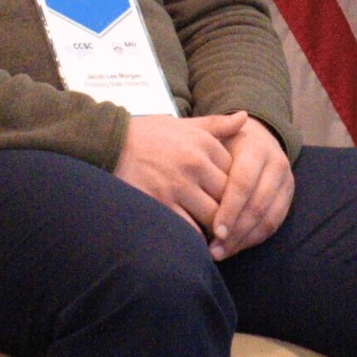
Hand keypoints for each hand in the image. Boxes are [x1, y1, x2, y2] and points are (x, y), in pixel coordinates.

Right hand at [112, 113, 231, 235]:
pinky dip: (196, 237)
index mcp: (203, 143)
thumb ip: (217, 125)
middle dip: (230, 212)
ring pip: (213, 216)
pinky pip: (190, 229)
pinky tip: (196, 238)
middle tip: (230, 223)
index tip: (232, 199)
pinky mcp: (160, 204)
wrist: (110, 145)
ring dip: (216, 228)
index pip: (237, 174)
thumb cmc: (150, 135)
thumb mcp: (185, 125)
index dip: (236, 190)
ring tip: (215, 234)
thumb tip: (245, 117)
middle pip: (228, 197)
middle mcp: (193, 164)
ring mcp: (177, 185)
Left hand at [201, 116, 292, 258]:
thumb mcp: (212, 137)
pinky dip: (252, 240)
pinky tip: (232, 248)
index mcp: (256, 147)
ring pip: (268, 219)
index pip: (243, 183)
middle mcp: (276, 163)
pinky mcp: (288, 198)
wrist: (252, 139)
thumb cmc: (221, 142)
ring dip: (243, 240)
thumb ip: (203, 150)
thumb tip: (192, 167)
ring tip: (219, 253)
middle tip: (213, 249)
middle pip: (258, 205)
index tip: (213, 230)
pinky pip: (273, 225)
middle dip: (235, 231)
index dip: (229, 209)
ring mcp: (286, 182)